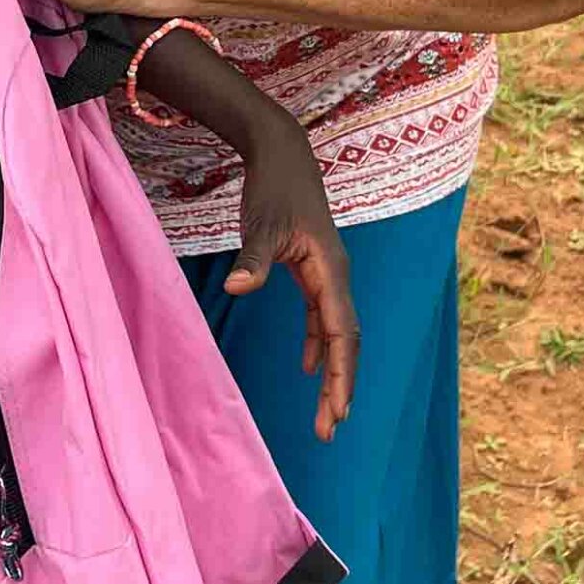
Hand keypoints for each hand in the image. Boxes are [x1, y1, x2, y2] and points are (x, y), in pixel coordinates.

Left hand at [226, 120, 358, 441]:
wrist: (282, 153)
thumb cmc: (273, 188)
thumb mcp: (260, 224)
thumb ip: (252, 259)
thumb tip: (238, 287)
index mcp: (331, 270)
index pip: (342, 334)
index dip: (341, 375)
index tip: (337, 411)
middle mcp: (336, 276)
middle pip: (346, 342)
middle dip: (341, 387)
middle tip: (329, 430)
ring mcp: (326, 274)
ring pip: (336, 332)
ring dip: (332, 372)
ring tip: (326, 414)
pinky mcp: (313, 269)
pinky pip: (321, 316)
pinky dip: (317, 343)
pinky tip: (308, 367)